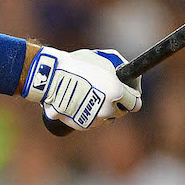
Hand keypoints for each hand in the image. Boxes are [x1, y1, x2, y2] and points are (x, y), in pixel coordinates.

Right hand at [21, 47, 141, 130]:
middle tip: (105, 92)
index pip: (135, 104)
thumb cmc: (76, 64)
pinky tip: (80, 102)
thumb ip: (119, 68)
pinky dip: (88, 114)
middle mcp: (108, 110)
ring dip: (103, 110)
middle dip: (117, 103)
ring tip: (91, 96)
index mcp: (117, 93)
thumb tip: (127, 72)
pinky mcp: (81, 124)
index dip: (131, 96)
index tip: (126, 92)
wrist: (49, 77)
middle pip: (120, 112)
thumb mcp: (102, 59)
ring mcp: (94, 119)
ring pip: (106, 118)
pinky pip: (91, 121)